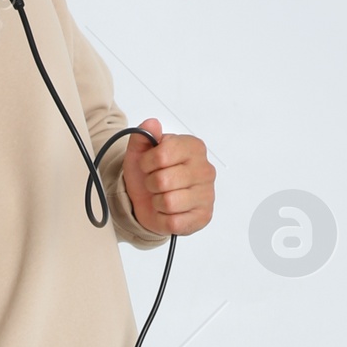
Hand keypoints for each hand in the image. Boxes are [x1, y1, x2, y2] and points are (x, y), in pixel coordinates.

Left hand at [122, 119, 215, 235]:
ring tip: (161, 196)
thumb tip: (151, 125)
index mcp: (193, 147)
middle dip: (151, 184)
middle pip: (163, 180)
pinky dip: (163, 218)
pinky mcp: (203, 216)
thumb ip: (143, 136)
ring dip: (157, 202)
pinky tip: (167, 211)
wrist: (148, 200)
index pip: (162, 155)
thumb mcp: (139, 152)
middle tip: (154, 183)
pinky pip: (174, 221)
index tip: (147, 165)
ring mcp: (207, 194)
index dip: (147, 163)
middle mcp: (205, 169)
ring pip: (168, 202)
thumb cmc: (149, 174)